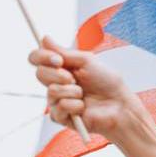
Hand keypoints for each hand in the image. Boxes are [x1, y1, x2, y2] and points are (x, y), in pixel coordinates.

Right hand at [29, 36, 147, 140]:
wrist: (118, 104)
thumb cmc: (106, 82)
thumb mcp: (86, 61)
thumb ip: (63, 52)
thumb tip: (44, 39)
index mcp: (60, 67)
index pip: (37, 58)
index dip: (41, 56)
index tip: (58, 59)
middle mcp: (55, 82)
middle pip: (40, 73)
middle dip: (58, 74)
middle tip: (74, 78)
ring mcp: (56, 100)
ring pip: (51, 91)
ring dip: (72, 91)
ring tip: (83, 94)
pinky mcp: (61, 116)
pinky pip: (60, 107)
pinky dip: (75, 105)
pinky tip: (83, 107)